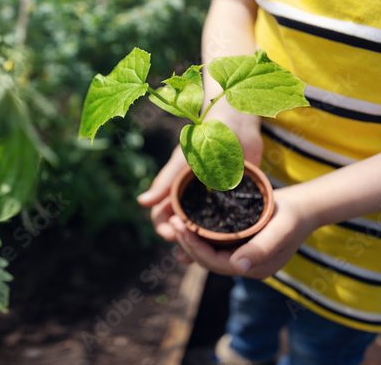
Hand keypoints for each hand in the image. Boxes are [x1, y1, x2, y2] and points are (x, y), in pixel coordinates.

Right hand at [137, 121, 262, 241]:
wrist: (238, 123)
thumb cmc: (205, 136)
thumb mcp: (184, 160)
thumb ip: (166, 182)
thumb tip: (142, 203)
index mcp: (175, 187)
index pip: (162, 213)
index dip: (163, 226)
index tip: (169, 234)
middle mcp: (192, 196)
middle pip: (182, 225)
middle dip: (181, 241)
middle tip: (186, 252)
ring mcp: (213, 199)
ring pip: (203, 227)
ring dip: (201, 244)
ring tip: (205, 258)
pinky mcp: (234, 199)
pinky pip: (227, 221)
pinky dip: (225, 235)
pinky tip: (230, 246)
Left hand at [170, 189, 316, 277]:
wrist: (303, 206)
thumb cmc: (293, 216)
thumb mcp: (280, 229)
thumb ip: (261, 249)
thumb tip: (237, 268)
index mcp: (255, 269)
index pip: (215, 263)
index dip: (194, 246)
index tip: (179, 226)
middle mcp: (245, 266)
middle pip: (206, 259)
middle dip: (186, 241)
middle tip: (171, 220)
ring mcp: (241, 256)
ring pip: (206, 252)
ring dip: (189, 238)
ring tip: (175, 219)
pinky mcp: (237, 244)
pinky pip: (212, 243)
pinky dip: (198, 233)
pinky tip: (186, 220)